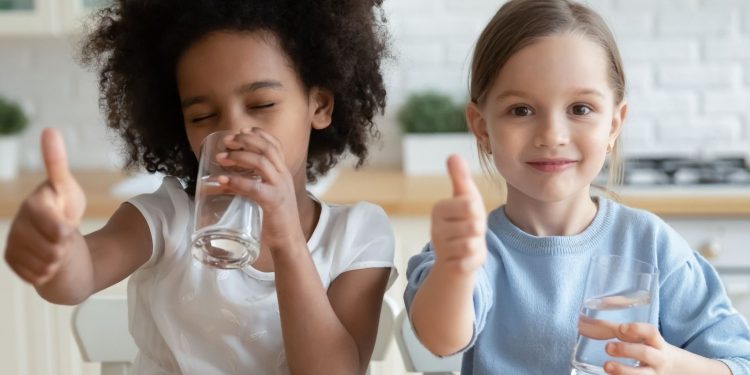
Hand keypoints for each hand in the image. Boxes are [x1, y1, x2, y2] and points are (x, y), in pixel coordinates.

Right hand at [4, 128, 85, 285]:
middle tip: (63, 237)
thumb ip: (56, 163)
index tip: (69, 226)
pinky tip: (46, 259)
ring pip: (45, 265)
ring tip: (55, 247)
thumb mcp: (68, 188)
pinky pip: (36, 276)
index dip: (68, 232)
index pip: (60, 230)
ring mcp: (12, 242)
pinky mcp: (11, 259)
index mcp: (33, 204)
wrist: (57, 235)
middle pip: (54, 251)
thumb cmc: (64, 208)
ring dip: (57, 260)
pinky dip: (47, 272)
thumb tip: (49, 130)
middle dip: (64, 247)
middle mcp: (17, 222)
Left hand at [214, 128, 302, 252]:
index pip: (275, 145)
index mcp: (283, 173)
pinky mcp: (273, 201)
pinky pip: (254, 187)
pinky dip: (236, 181)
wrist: (289, 240)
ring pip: (261, 162)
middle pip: (267, 148)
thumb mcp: (263, 197)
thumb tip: (221, 182)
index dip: (258, 134)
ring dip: (238, 157)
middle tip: (226, 141)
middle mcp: (283, 176)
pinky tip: (222, 180)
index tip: (241, 130)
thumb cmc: (274, 219)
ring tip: (221, 158)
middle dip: (245, 141)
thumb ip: (246, 186)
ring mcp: (280, 188)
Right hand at [430, 154, 486, 273]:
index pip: (470, 204)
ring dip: (478, 244)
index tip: (469, 215)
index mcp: (438, 209)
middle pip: (474, 225)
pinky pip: (471, 261)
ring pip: (473, 244)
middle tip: (470, 231)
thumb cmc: (463, 221)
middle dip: (479, 229)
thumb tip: (452, 155)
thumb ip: (460, 177)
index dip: (477, 210)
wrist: (456, 257)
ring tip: (469, 243)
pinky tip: (467, 258)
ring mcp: (441, 249)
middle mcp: (436, 228)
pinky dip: (475, 260)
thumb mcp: (465, 197)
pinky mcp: (450, 266)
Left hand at [579, 320, 674, 374]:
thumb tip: (583, 321)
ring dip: (623, 370)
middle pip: (646, 354)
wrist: (672, 369)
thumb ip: (618, 331)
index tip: (621, 327)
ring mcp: (653, 374)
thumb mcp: (640, 339)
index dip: (637, 329)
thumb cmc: (648, 348)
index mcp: (657, 343)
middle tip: (608, 347)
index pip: (651, 333)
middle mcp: (658, 359)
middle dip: (626, 350)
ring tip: (607, 366)